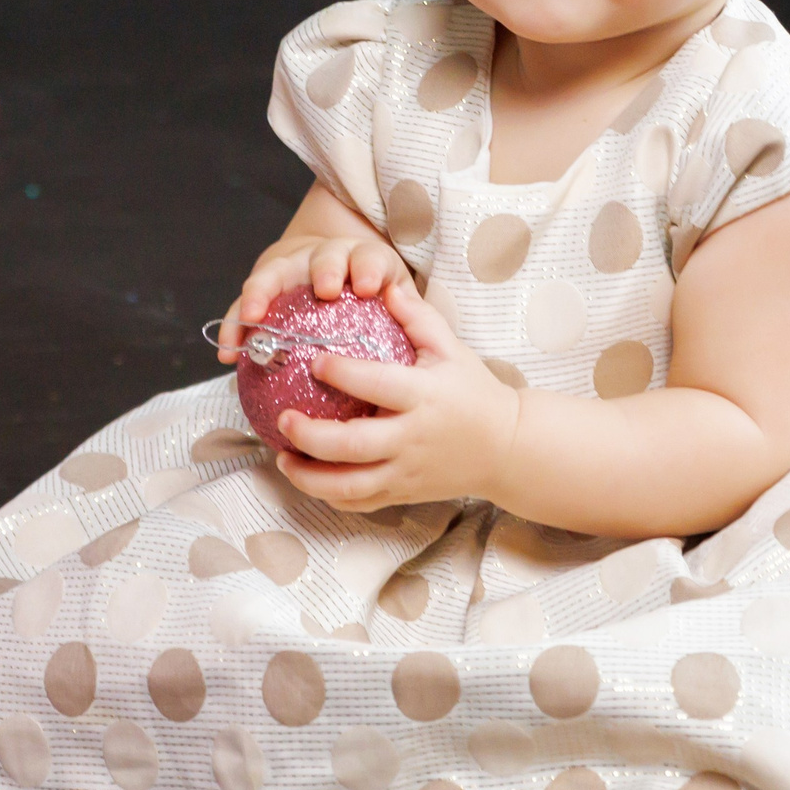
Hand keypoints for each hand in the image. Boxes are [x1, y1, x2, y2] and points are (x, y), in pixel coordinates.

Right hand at [215, 232, 412, 363]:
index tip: (370, 287)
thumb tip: (425, 344)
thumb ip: (407, 319)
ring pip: (276, 272)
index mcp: (364, 262)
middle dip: (325, 270)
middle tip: (326, 289)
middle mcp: (327, 259)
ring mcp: (292, 270)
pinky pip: (246, 305)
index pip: (370, 257)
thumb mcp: (395, 310)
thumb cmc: (371, 311)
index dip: (370, 268)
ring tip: (253, 318)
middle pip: (325, 257)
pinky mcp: (265, 289)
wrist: (334, 285)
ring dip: (264, 292)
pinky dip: (234, 325)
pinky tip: (229, 353)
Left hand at [274, 280, 523, 510]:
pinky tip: (308, 477)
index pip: (376, 384)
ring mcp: (406, 471)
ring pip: (350, 486)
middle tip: (283, 419)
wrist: (506, 448)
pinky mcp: (404, 493)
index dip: (341, 373)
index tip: (314, 360)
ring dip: (309, 477)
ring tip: (283, 459)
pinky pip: (359, 503)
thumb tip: (384, 286)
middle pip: (353, 446)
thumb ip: (418, 317)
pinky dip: (329, 495)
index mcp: (424, 396)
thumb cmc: (475, 393)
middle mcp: (412, 438)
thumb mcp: (452, 349)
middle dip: (311, 436)